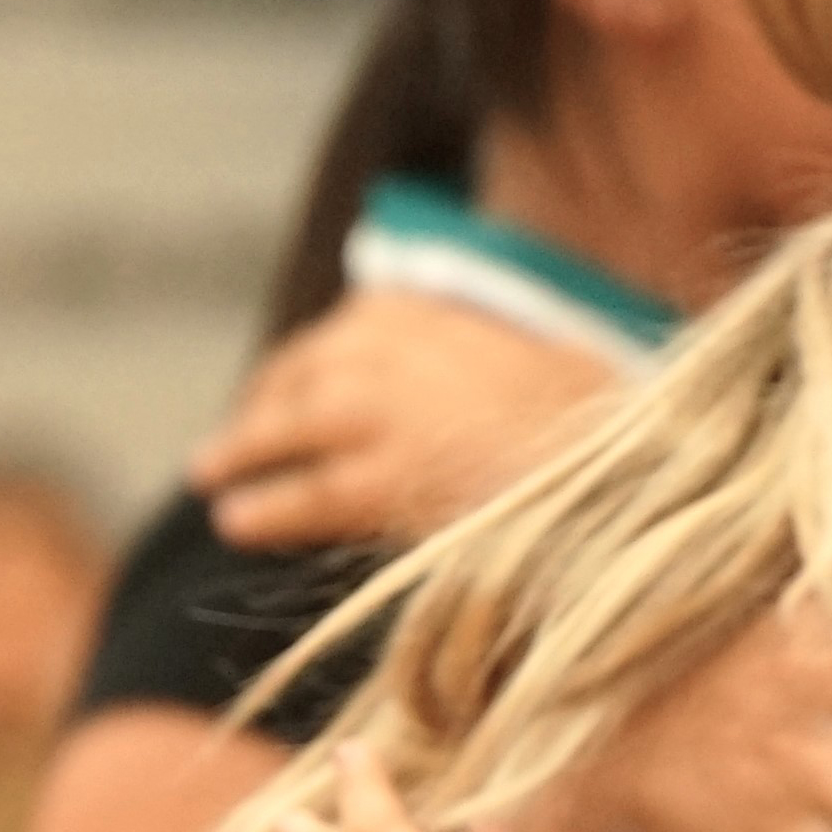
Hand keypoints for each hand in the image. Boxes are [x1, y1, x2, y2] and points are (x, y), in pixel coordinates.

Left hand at [192, 289, 622, 551]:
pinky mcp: (378, 478)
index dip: (312, 362)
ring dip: (243, 453)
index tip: (293, 383)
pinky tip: (237, 522)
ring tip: (211, 479)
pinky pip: (303, 495)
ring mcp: (379, 411)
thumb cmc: (605, 425)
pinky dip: (265, 508)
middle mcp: (390, 347)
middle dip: (263, 403)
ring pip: (287, 429)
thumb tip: (489, 372)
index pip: (349, 329)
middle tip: (231, 438)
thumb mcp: (554, 358)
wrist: (621, 472)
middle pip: (303, 373)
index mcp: (432, 309)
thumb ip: (495, 352)